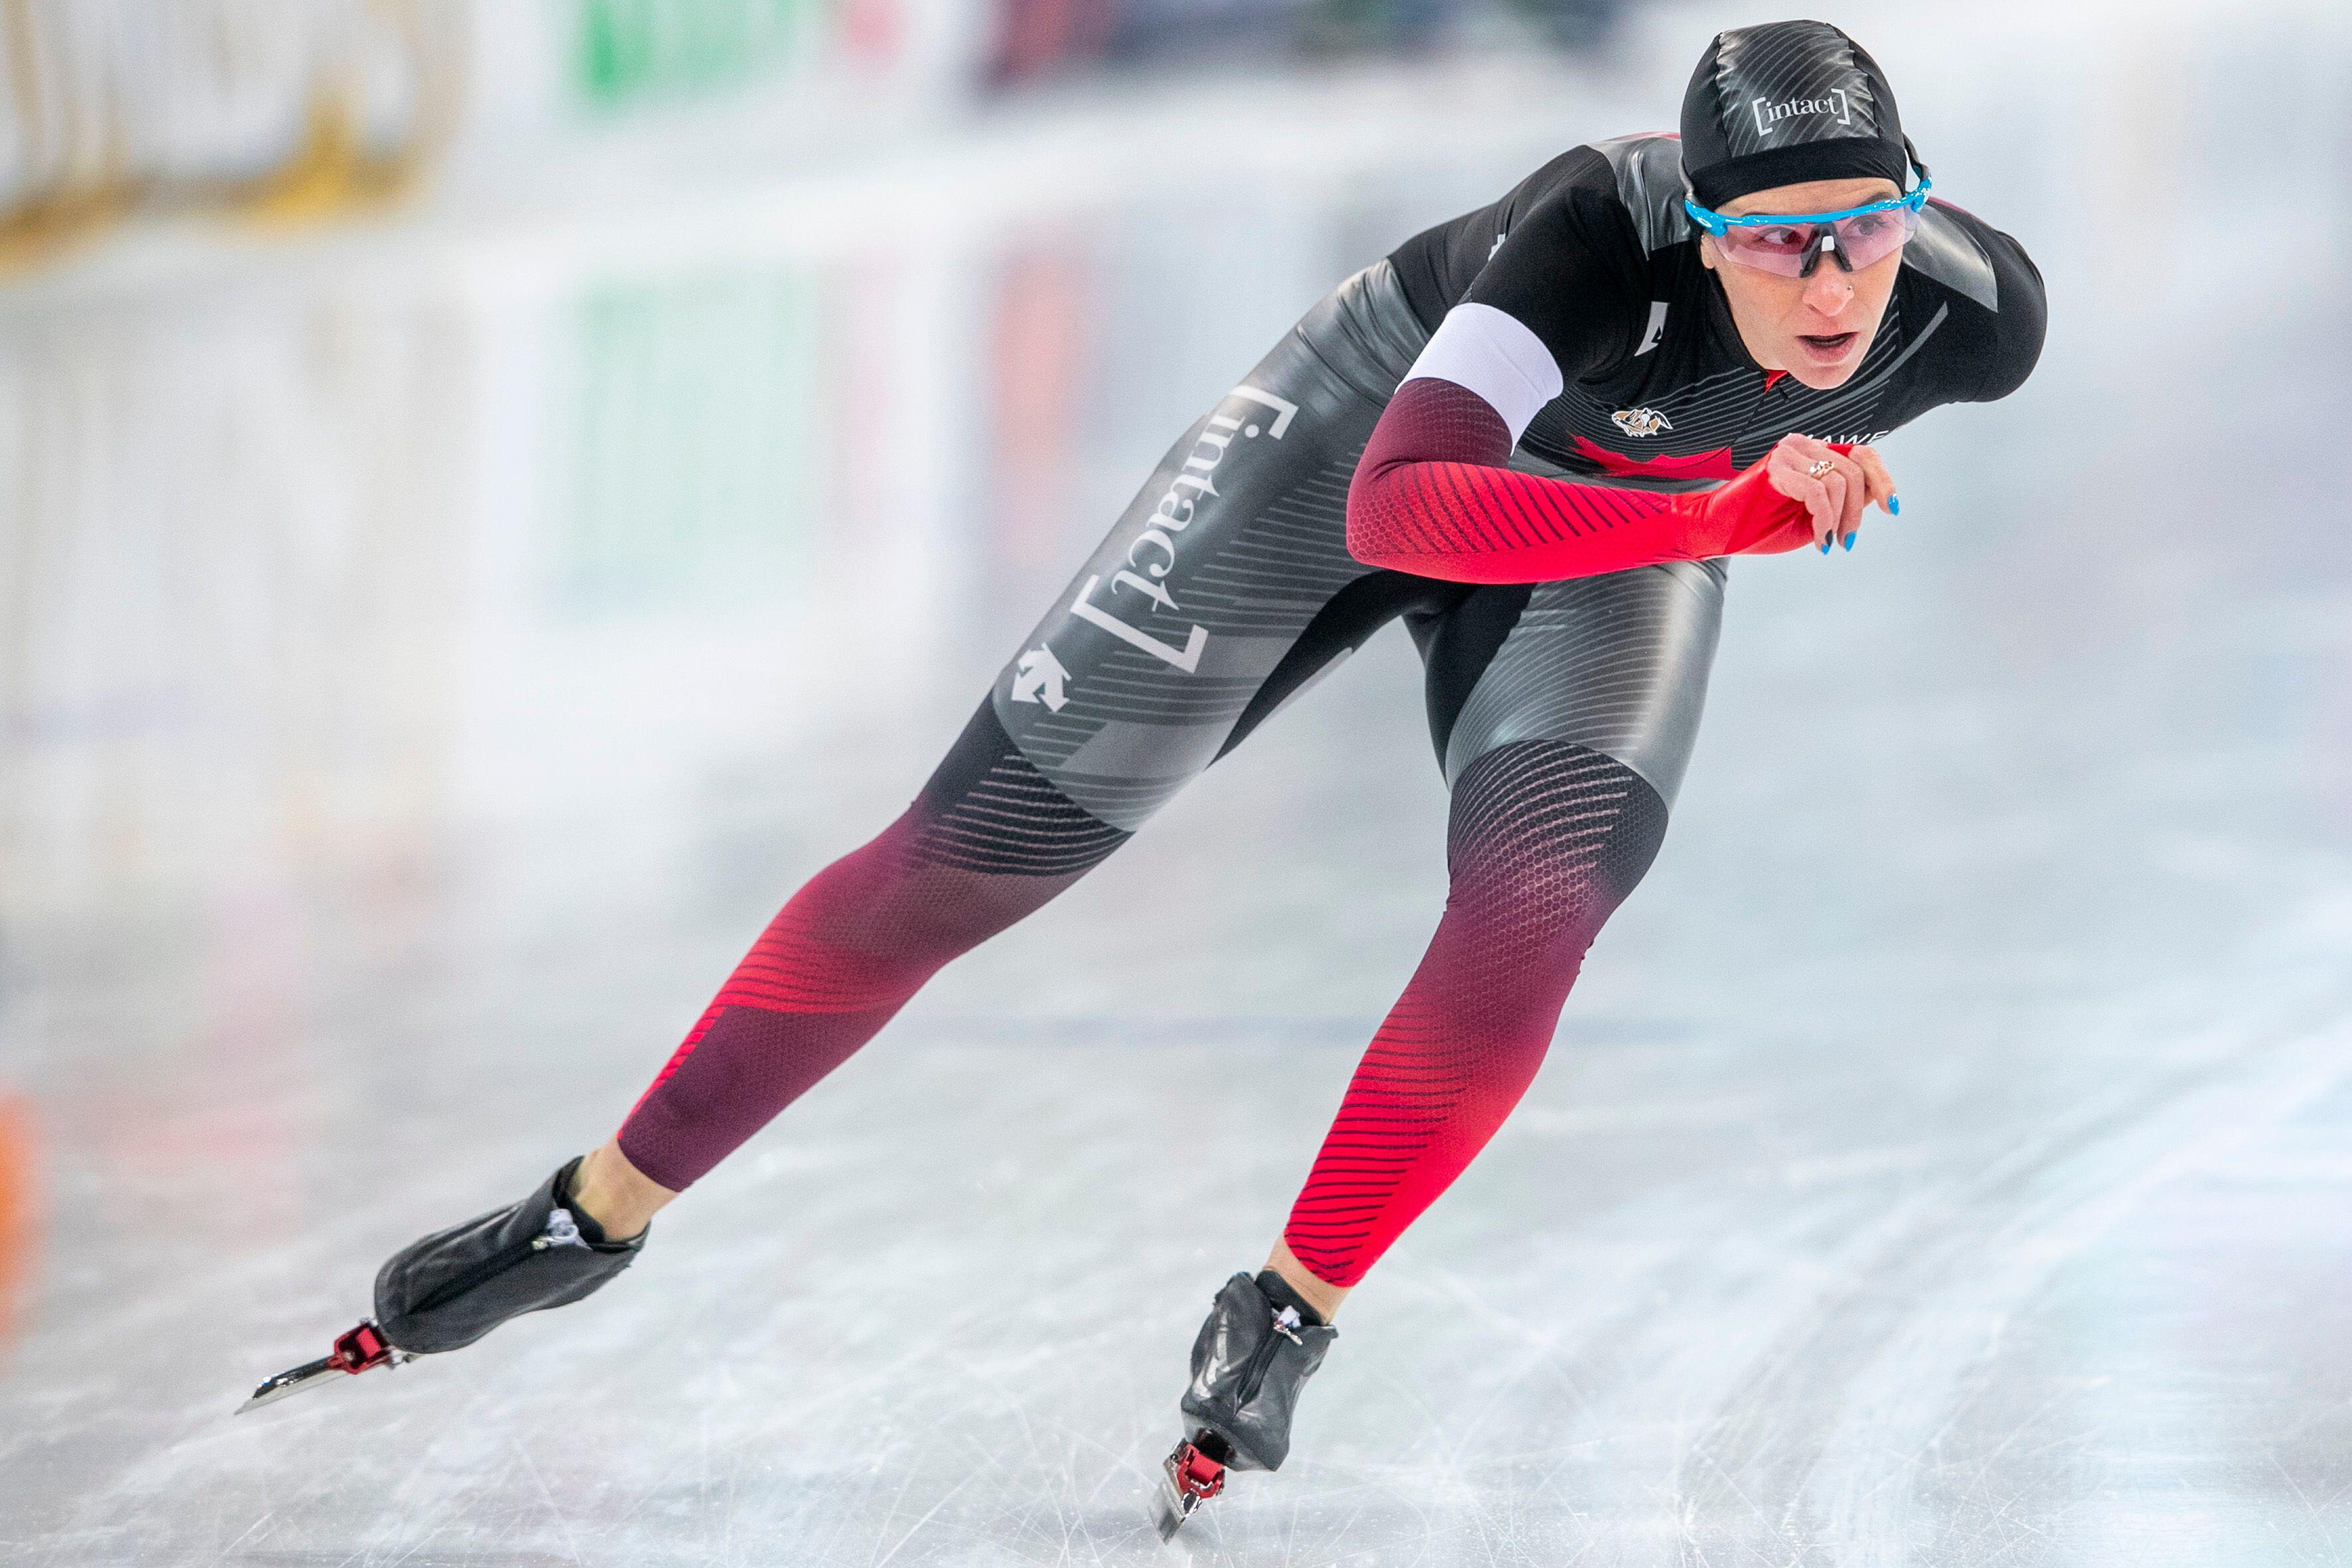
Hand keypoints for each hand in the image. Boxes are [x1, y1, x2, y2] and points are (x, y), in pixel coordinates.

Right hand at [1765, 434, 1897, 550]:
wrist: (1721, 532)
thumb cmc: (1764, 526)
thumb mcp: (1815, 514)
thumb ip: (1844, 498)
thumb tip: (1874, 494)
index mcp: (1813, 452)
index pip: (1862, 454)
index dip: (1882, 480)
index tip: (1890, 507)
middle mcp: (1801, 445)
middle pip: (1853, 470)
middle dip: (1856, 512)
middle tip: (1846, 539)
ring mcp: (1788, 454)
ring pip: (1838, 481)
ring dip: (1839, 519)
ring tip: (1827, 540)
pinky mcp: (1776, 469)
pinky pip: (1817, 493)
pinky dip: (1824, 520)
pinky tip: (1818, 538)